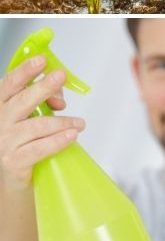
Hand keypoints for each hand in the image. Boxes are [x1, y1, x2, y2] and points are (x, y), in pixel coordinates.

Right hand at [0, 56, 84, 190]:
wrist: (8, 180)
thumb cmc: (19, 145)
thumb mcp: (27, 119)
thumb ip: (41, 104)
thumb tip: (58, 100)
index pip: (9, 85)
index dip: (25, 71)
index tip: (41, 60)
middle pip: (22, 100)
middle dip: (43, 87)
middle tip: (60, 76)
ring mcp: (3, 142)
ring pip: (37, 125)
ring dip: (63, 121)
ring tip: (80, 123)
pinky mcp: (12, 161)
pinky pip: (39, 148)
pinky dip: (58, 140)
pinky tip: (72, 136)